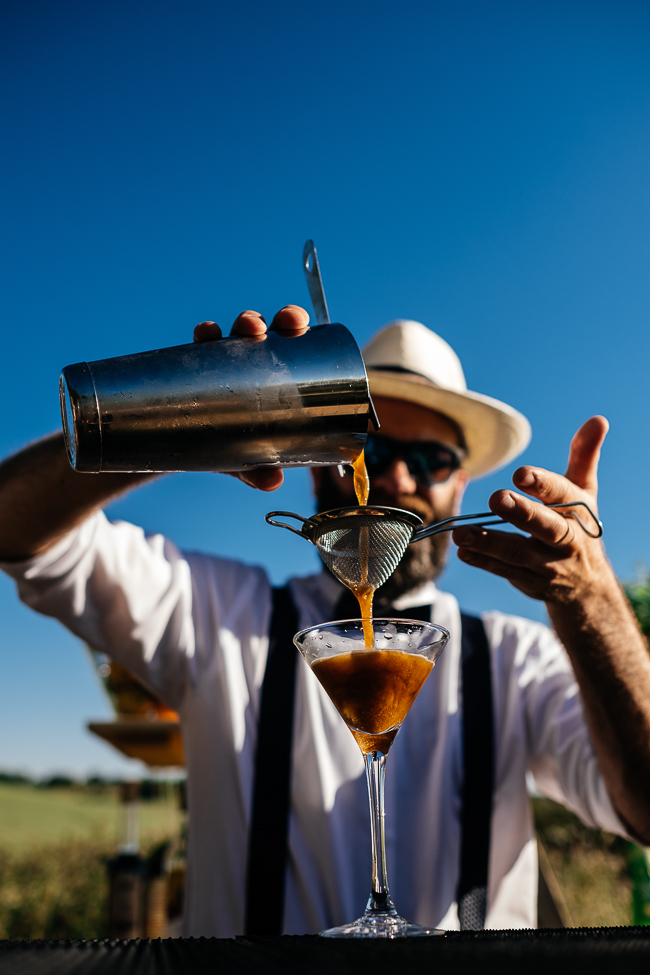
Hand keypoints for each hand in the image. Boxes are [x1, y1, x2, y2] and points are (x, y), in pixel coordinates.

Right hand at [193, 305, 309, 491]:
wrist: (194, 448)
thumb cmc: (235, 444)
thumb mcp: (248, 458)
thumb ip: (259, 469)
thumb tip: (272, 482)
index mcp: (272, 370)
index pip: (285, 339)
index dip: (292, 323)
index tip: (297, 324)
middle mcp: (247, 360)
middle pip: (257, 329)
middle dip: (260, 321)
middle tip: (260, 329)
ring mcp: (219, 362)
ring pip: (228, 333)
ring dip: (232, 325)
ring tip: (236, 331)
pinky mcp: (193, 369)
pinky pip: (197, 348)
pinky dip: (203, 337)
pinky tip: (204, 334)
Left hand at [452, 416, 611, 605]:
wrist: (587, 587)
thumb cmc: (578, 525)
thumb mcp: (585, 491)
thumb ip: (584, 455)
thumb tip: (598, 419)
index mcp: (578, 511)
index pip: (562, 494)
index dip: (543, 483)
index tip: (520, 473)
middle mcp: (565, 539)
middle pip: (544, 526)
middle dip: (522, 513)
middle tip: (497, 498)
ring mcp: (547, 564)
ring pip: (517, 552)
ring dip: (488, 542)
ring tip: (461, 532)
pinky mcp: (528, 581)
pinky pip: (504, 570)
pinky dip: (482, 561)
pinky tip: (463, 550)